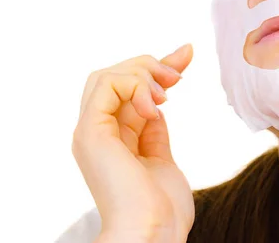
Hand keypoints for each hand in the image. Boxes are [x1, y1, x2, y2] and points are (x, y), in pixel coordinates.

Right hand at [71, 44, 194, 241]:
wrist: (153, 234)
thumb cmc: (162, 207)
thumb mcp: (161, 158)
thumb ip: (153, 132)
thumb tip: (158, 106)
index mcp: (112, 140)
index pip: (128, 90)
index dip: (157, 68)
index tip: (187, 54)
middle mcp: (97, 132)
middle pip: (114, 76)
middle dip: (150, 66)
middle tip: (179, 75)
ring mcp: (91, 132)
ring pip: (107, 75)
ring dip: (143, 73)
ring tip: (169, 90)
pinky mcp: (91, 132)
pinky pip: (106, 85)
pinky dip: (135, 85)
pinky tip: (157, 105)